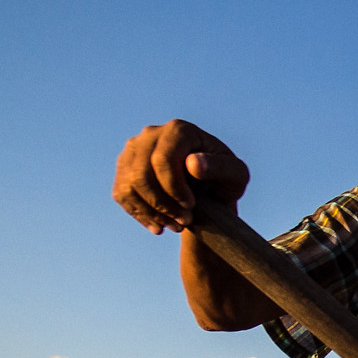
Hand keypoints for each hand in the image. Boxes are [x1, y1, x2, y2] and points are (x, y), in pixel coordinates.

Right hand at [113, 120, 249, 233]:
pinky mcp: (125, 168)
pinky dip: (140, 214)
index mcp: (179, 130)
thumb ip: (221, 167)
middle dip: (162, 204)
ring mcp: (133, 150)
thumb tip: (192, 163)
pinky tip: (160, 226)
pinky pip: (122, 194)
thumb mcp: (236, 175)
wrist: (209, 187)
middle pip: (141, 174)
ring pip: (128, 186)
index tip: (191, 205)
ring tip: (175, 226)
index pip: (162, 160)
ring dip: (151, 213)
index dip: (173, 188)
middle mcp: (151, 134)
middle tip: (184, 221)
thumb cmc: (225, 179)